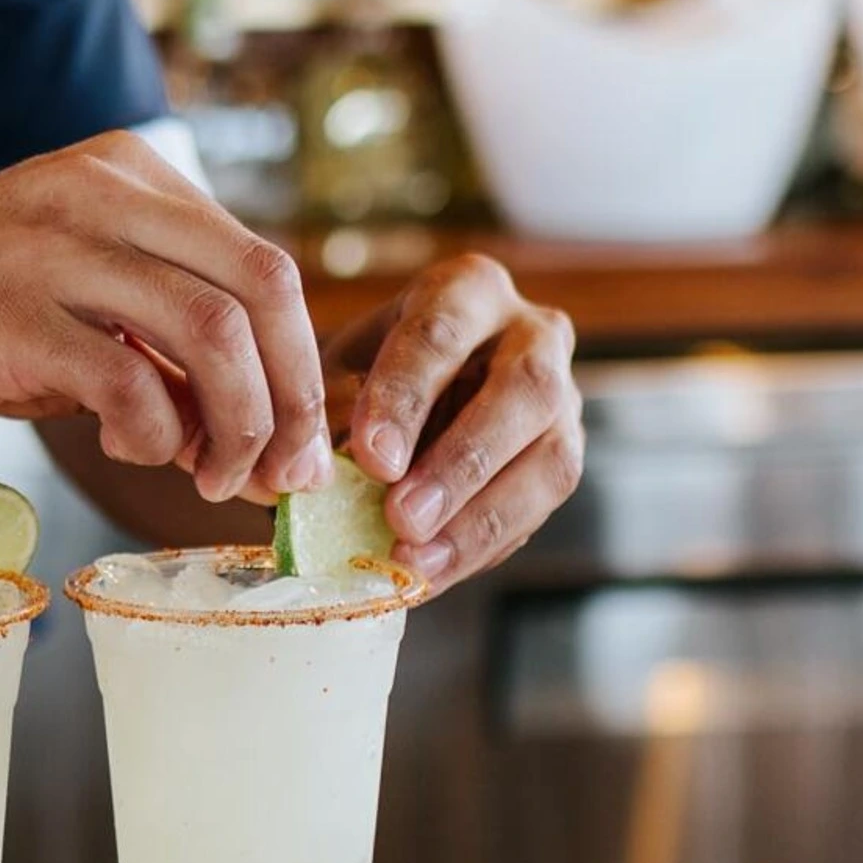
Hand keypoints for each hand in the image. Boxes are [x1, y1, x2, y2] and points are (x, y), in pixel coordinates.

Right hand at [0, 131, 332, 504]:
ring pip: (212, 332)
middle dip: (293, 396)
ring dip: (237, 425)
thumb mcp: (74, 305)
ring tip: (212, 477)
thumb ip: (160, 347)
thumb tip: (261, 442)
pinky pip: (131, 382)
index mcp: (129, 176)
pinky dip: (156, 435)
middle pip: (262, 287)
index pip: (262, 264)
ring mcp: (58, 249)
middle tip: (284, 474)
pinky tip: (133, 450)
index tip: (300, 445)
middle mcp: (104, 193)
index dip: (301, 364)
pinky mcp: (14, 315)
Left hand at [330, 255, 582, 592]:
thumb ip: (328, 411)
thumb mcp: (344, 371)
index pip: (441, 333)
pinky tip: (431, 571)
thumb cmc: (376, 373)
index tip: (372, 458)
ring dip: (480, 517)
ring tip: (416, 560)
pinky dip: (481, 546)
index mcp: (467, 291)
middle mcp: (534, 333)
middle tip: (403, 517)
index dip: (407, 398)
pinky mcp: (563, 456)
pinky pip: (539, 508)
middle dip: (461, 461)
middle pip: (521, 391)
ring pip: (549, 457)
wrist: (432, 387)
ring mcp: (564, 398)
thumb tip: (299, 478)